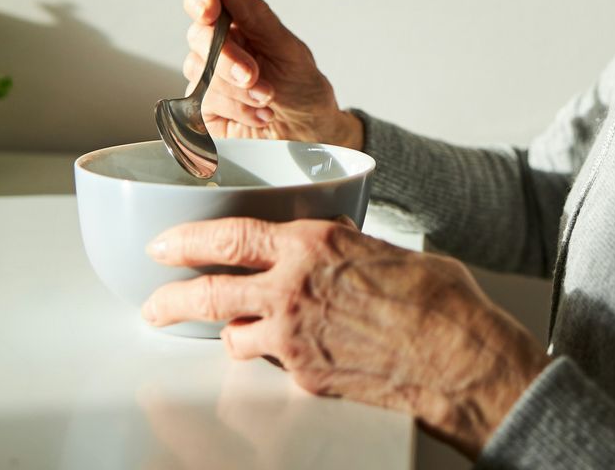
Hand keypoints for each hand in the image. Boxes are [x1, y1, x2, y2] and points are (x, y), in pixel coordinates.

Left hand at [141, 216, 549, 458]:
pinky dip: (272, 357)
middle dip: (173, 297)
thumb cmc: (439, 301)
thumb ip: (349, 249)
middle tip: (155, 302)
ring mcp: (296, 338)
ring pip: (232, 336)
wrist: (459, 359)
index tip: (164, 244)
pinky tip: (283, 354)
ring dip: (225, 333)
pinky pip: (273, 364)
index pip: (231, 236)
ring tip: (218, 333)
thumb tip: (340, 251)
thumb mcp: (389, 252)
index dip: (188, 240)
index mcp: (315, 245)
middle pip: (212, 292)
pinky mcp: (306, 378)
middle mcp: (294, 289)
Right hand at [181, 0, 360, 146]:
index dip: (201, 0)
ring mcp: (206, 78)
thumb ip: (255, 15)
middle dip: (229, 57)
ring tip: (268, 99)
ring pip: (201, 72)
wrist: (310, 133)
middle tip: (255, 75)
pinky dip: (236, 109)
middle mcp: (217, 47)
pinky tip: (258, 114)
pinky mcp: (201, 110)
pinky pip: (203, 102)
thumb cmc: (302, 87)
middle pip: (199, 36)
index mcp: (237, 23)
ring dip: (239, 89)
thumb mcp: (288, 48)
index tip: (210, 10)